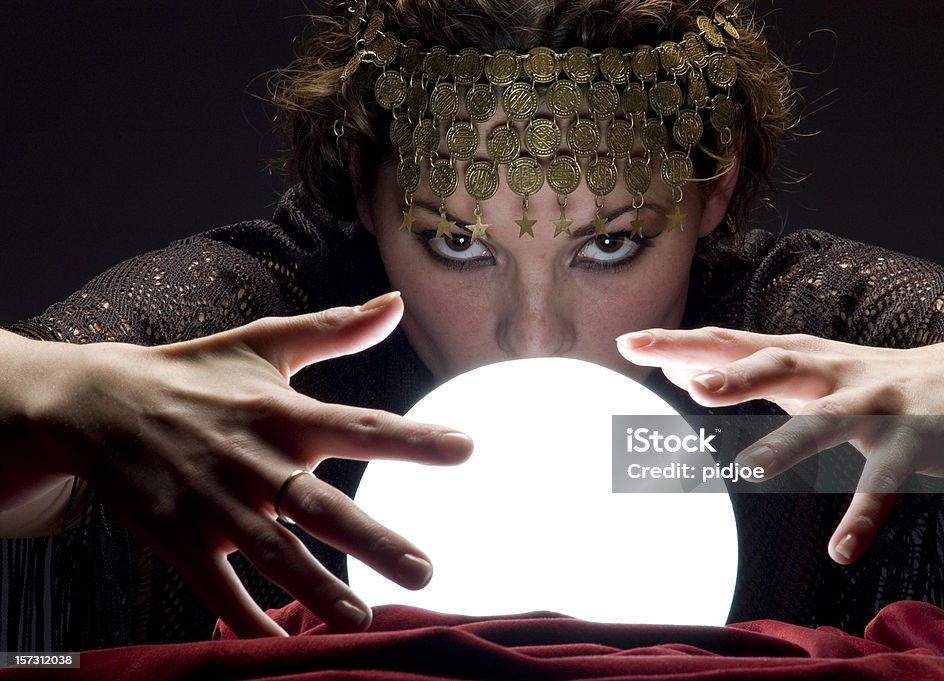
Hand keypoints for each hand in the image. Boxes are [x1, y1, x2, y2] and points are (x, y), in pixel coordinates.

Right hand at [9, 292, 471, 636]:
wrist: (99, 403)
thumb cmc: (195, 373)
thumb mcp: (265, 343)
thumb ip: (335, 329)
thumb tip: (396, 303)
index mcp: (283, 413)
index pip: (361, 427)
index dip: (414, 439)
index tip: (467, 448)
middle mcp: (255, 461)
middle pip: (323, 507)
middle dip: (375, 541)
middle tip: (426, 573)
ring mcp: (215, 502)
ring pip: (275, 554)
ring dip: (319, 589)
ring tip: (363, 621)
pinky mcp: (178, 535)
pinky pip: (216, 584)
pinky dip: (245, 615)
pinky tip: (276, 643)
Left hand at [617, 327, 943, 562]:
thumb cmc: (863, 377)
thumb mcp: (802, 369)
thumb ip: (740, 370)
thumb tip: (678, 371)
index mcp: (797, 357)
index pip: (728, 342)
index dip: (680, 342)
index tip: (628, 343)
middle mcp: (829, 373)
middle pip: (774, 365)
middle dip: (735, 374)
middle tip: (692, 386)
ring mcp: (870, 406)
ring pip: (825, 423)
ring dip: (788, 443)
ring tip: (749, 470)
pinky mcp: (909, 443)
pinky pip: (882, 485)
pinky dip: (862, 517)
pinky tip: (840, 551)